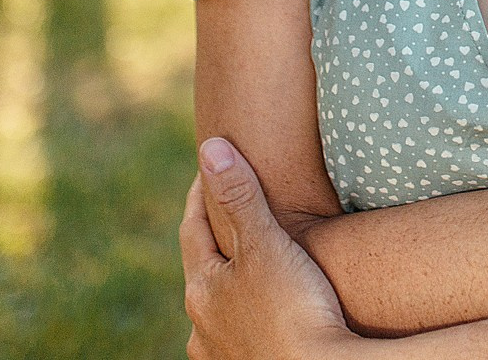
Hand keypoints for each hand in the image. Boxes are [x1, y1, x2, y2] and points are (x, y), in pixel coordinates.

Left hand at [182, 136, 362, 359]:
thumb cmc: (293, 310)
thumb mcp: (265, 245)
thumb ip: (239, 197)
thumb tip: (210, 148)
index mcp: (201, 288)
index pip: (193, 227)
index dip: (203, 193)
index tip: (214, 166)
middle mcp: (202, 325)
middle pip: (204, 267)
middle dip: (216, 237)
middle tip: (232, 208)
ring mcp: (221, 353)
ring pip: (220, 305)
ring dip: (230, 280)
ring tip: (250, 262)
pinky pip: (239, 332)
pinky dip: (246, 313)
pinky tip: (261, 312)